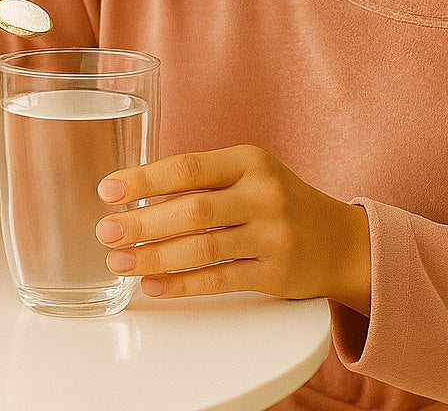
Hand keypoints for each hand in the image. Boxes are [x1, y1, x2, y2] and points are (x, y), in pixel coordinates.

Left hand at [95, 144, 372, 313]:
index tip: (108, 190)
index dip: (145, 179)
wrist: (341, 241)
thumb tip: (135, 197)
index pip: (188, 167)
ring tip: (121, 263)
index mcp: (250, 160)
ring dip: (155, 258)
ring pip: (204, 249)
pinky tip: (155, 286)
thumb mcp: (250, 175)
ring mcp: (274, 234)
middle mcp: (264, 193)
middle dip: (143, 224)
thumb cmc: (280, 203)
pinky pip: (221, 280)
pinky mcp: (277, 272)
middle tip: (106, 233)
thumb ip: (203, 182)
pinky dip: (183, 285)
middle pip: (193, 210)